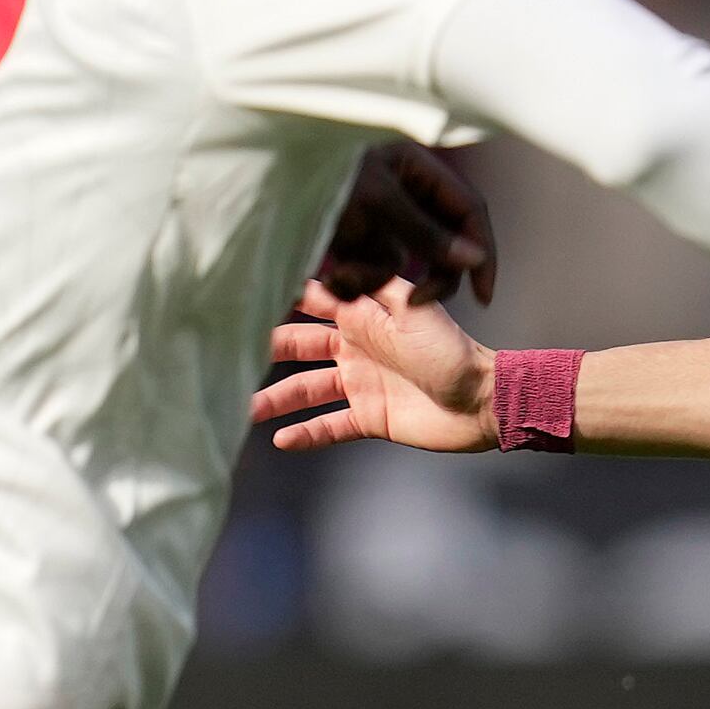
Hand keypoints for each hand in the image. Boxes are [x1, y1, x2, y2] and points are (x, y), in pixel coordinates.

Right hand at [257, 280, 495, 451]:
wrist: (484, 400)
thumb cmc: (451, 348)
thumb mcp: (408, 310)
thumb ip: (366, 292)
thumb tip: (321, 269)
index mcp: (363, 316)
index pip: (313, 302)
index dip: (280, 297)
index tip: (243, 293)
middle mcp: (355, 347)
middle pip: (298, 345)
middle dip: (265, 348)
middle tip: (225, 353)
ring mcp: (359, 384)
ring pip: (305, 389)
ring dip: (275, 398)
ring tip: (242, 409)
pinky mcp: (369, 418)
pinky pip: (329, 425)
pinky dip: (306, 433)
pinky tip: (279, 440)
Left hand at [316, 139, 492, 307]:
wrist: (254, 180)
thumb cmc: (316, 172)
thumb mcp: (376, 201)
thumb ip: (426, 233)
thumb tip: (473, 259)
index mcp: (417, 168)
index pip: (468, 211)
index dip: (481, 250)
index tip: (483, 294)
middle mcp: (403, 190)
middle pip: (443, 242)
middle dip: (428, 274)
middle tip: (418, 303)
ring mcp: (377, 216)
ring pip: (403, 262)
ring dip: (377, 277)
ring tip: (341, 275)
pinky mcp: (352, 238)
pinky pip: (372, 269)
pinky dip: (355, 278)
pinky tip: (329, 275)